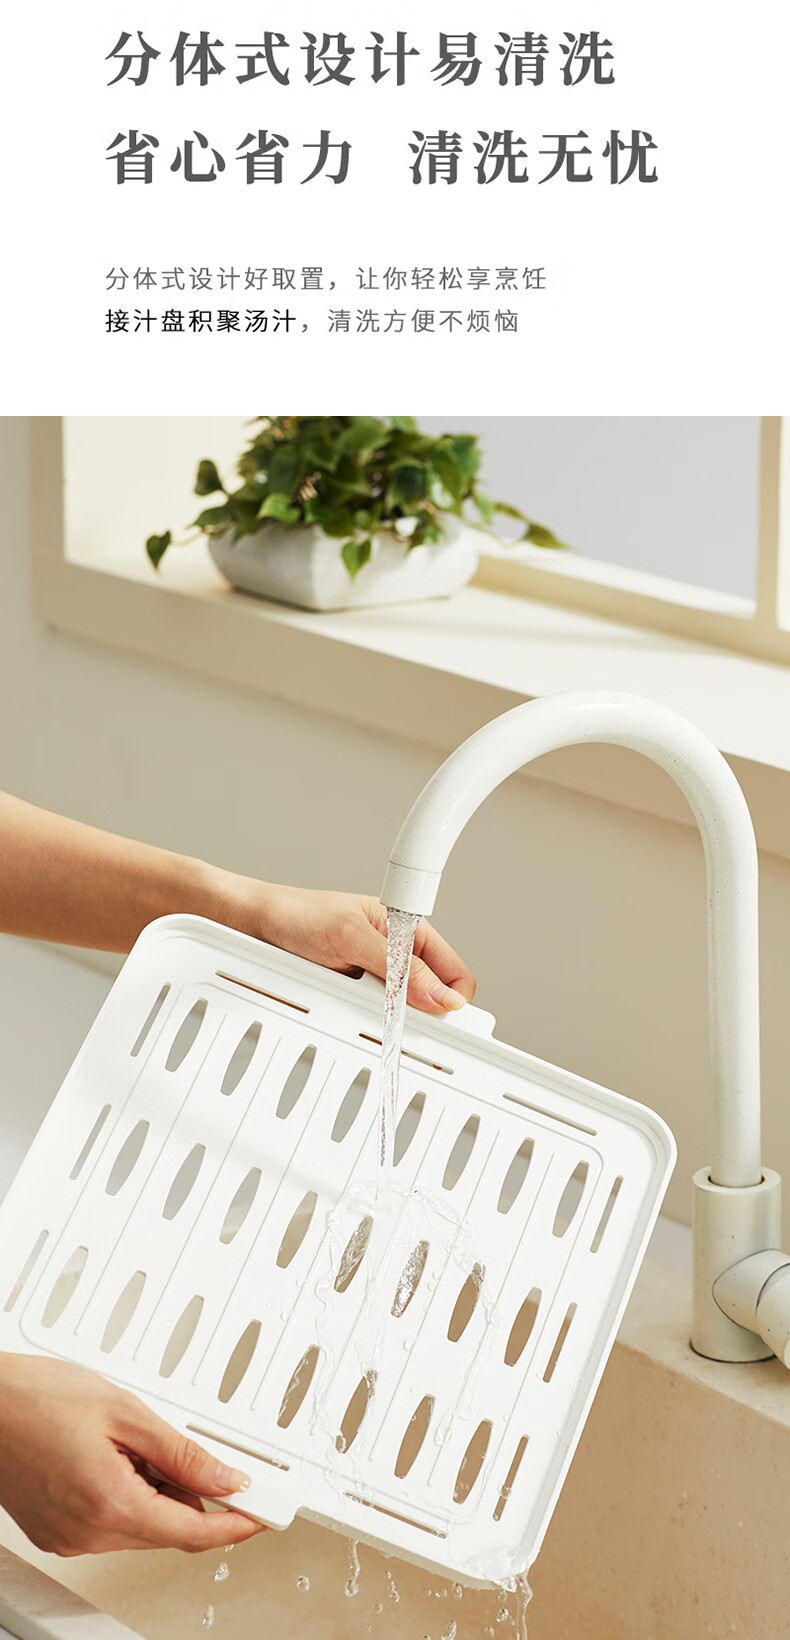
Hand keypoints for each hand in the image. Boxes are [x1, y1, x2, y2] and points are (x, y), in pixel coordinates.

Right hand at [0, 1355, 264, 1555]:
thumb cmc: (38, 1398)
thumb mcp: (126, 1412)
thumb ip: (182, 1452)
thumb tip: (226, 1478)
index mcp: (111, 1504)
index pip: (193, 1533)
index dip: (236, 1524)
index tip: (262, 1514)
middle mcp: (87, 1533)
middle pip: (167, 1529)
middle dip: (189, 1493)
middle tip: (190, 1447)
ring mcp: (68, 1537)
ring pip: (139, 1526)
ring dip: (153, 1491)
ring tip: (129, 1439)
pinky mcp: (55, 1532)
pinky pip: (109, 1524)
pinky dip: (124, 1495)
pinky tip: (109, 1456)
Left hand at [216, 880, 476, 1015]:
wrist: (248, 926)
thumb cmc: (297, 913)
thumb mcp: (351, 936)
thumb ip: (398, 967)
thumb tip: (439, 995)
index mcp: (407, 931)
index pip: (453, 972)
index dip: (453, 1000)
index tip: (444, 1023)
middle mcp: (394, 958)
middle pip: (429, 1001)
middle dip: (417, 1016)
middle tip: (401, 1025)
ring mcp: (371, 982)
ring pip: (399, 1018)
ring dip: (385, 1022)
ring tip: (360, 1010)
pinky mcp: (348, 1001)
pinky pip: (368, 1023)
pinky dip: (361, 1026)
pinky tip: (346, 1016)